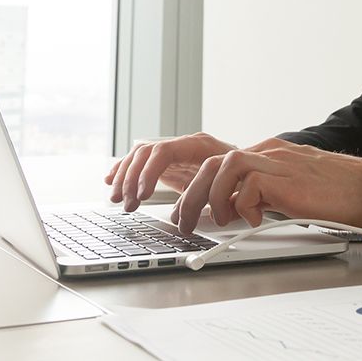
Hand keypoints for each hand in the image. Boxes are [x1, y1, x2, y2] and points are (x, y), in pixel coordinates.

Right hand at [104, 133, 236, 211]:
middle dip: (131, 179)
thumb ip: (205, 197)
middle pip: (146, 152)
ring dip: (124, 177)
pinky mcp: (168, 162)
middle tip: (128, 204)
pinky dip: (124, 170)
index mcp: (198, 145)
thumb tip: (179, 217)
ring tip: (117, 200)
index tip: (142, 195)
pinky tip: (111, 181)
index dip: (148, 172)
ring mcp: (174, 151)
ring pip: (139, 156)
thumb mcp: (228, 186)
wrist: (250, 166)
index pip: (163, 151)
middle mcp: (183, 144)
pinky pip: (140, 161)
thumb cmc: (242, 176)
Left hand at [169, 138, 361, 234]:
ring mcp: (279, 162)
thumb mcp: (293, 191)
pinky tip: (255, 219)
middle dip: (191, 194)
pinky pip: (249, 185)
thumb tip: (239, 211)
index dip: (197, 187)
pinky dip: (244, 205)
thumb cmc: (342, 193)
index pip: (219, 163)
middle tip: (186, 221)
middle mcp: (270, 152)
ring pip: (224, 166)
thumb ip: (265, 194)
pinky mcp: (288, 178)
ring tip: (219, 219)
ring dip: (213, 197)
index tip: (189, 211)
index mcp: (269, 154)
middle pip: (212, 162)